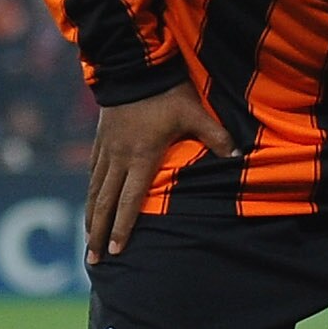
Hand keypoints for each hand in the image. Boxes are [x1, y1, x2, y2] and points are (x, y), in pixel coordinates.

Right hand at [87, 85, 231, 259]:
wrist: (133, 69)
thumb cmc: (168, 94)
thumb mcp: (196, 114)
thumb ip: (217, 138)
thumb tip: (239, 157)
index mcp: (141, 157)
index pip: (130, 200)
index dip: (123, 226)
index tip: (117, 249)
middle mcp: (118, 159)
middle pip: (105, 203)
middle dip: (98, 233)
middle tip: (94, 260)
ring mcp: (106, 151)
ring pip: (94, 191)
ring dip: (90, 218)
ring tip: (88, 242)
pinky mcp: (100, 142)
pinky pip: (93, 175)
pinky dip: (90, 194)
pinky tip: (90, 206)